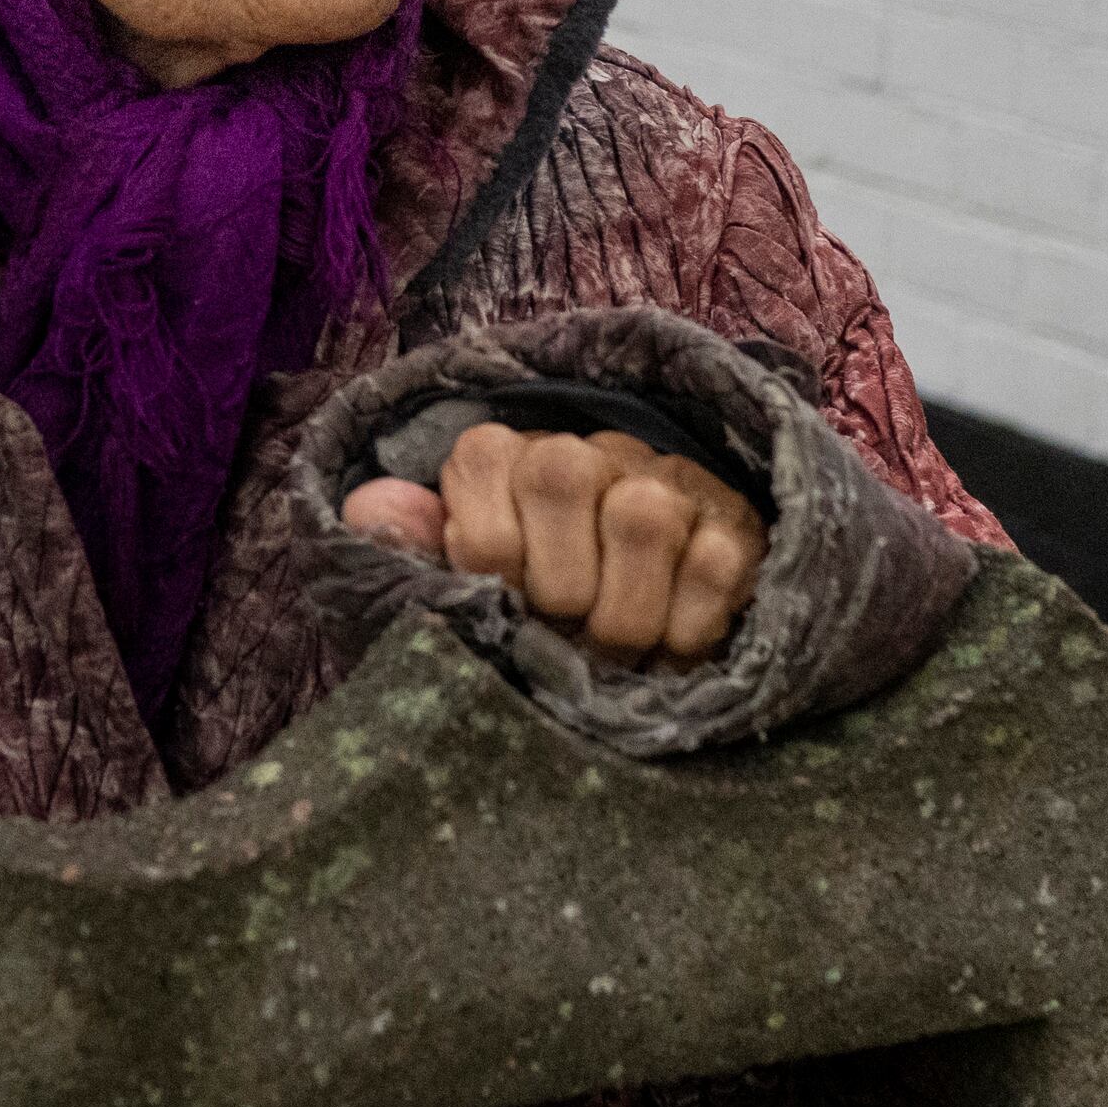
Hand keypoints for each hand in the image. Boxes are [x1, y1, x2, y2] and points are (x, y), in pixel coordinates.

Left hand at [342, 424, 765, 660]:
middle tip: (566, 645)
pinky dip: (688, 629)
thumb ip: (411, 550)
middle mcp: (590, 447)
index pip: (485, 469)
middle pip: (564, 474)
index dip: (492, 563)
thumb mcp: (462, 590)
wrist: (649, 629)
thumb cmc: (534, 617)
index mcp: (507, 455)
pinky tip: (673, 653)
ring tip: (619, 659)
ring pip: (643, 515)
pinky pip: (715, 563)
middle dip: (561, 589)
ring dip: (626, 615)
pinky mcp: (737, 523)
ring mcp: (670, 479)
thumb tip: (370, 507)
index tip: (508, 610)